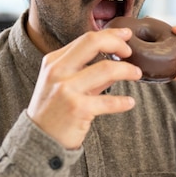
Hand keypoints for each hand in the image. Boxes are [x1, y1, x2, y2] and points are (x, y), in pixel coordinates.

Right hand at [26, 28, 141, 149]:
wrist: (39, 141)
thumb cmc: (53, 111)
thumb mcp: (65, 85)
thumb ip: (89, 73)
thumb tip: (117, 64)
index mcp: (54, 61)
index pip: (86, 38)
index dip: (110, 35)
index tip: (125, 36)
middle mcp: (58, 71)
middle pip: (93, 42)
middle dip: (117, 43)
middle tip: (130, 52)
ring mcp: (67, 89)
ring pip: (106, 69)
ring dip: (127, 70)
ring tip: (137, 74)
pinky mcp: (77, 109)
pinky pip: (108, 101)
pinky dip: (122, 102)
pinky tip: (129, 103)